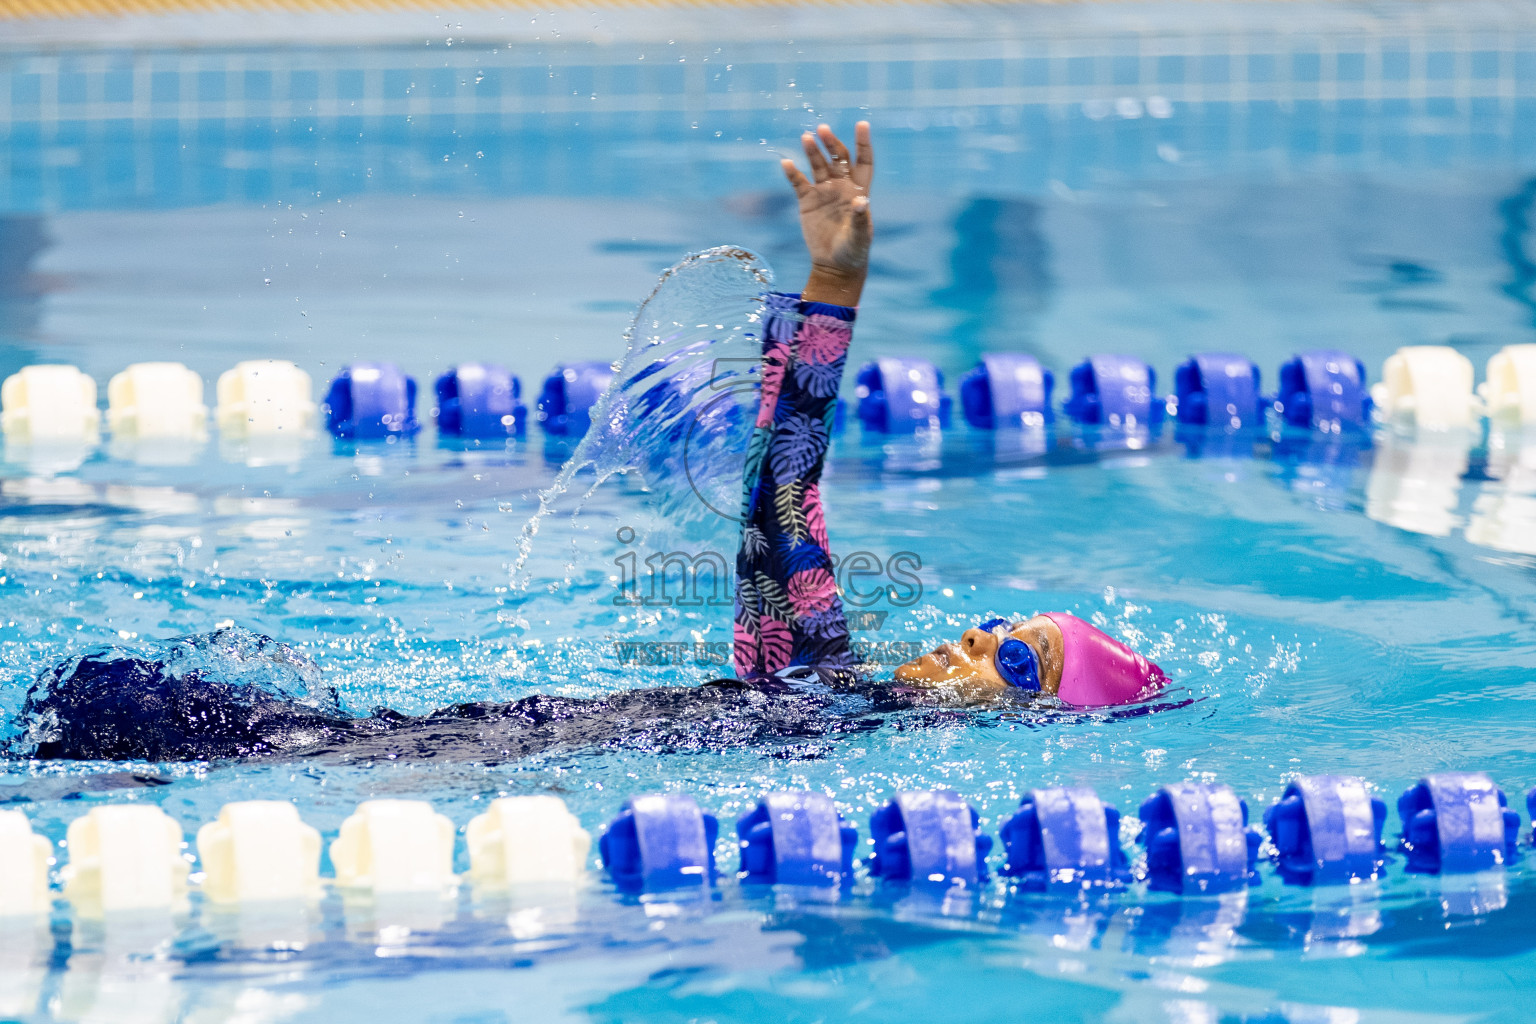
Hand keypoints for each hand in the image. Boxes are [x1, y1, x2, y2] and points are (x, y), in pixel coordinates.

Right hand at [781, 122, 872, 306]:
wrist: (834, 266)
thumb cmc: (854, 251)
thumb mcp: (860, 237)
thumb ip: (860, 219)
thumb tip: (862, 201)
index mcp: (858, 190)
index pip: (863, 161)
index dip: (863, 143)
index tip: (862, 124)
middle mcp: (841, 186)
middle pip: (837, 158)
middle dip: (831, 143)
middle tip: (822, 130)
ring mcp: (823, 192)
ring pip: (817, 165)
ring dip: (812, 151)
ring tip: (806, 137)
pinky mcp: (807, 202)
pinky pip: (798, 183)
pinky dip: (792, 173)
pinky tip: (787, 163)